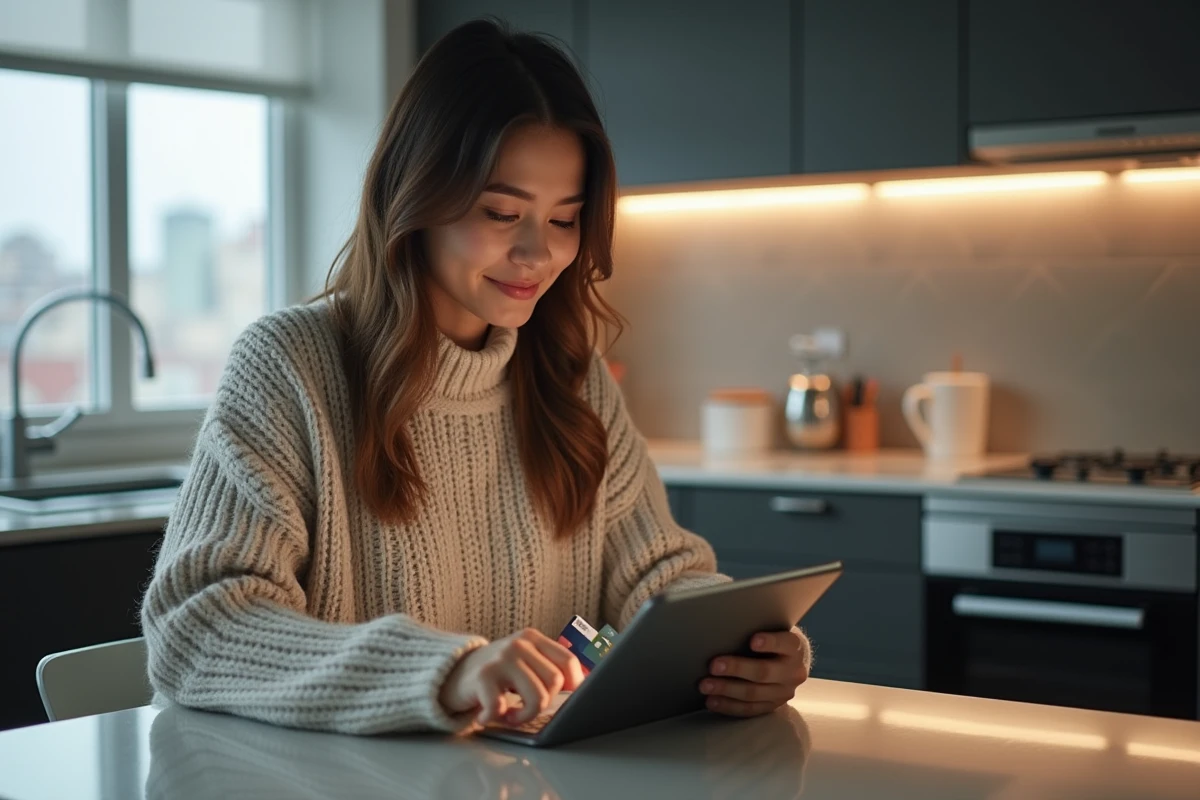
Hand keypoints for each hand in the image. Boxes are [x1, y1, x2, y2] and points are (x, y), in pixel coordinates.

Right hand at [439, 628, 585, 726]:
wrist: (452, 672)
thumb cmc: (496, 673)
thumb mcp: (523, 660)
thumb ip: (547, 666)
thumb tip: (582, 686)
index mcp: (532, 639)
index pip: (567, 661)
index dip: (574, 684)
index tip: (564, 698)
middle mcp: (519, 644)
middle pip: (554, 682)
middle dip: (543, 704)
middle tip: (525, 709)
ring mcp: (501, 659)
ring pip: (536, 697)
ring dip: (523, 716)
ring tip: (510, 716)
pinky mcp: (483, 676)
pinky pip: (502, 707)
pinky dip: (495, 717)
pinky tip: (487, 715)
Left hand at [699, 626, 810, 716]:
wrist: (792, 662)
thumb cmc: (774, 639)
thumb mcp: (774, 629)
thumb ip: (758, 628)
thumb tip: (727, 628)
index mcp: (795, 648)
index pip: (785, 644)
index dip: (770, 643)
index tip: (753, 641)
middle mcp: (793, 672)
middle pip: (764, 672)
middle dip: (736, 669)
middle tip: (713, 666)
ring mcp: (784, 693)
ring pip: (754, 694)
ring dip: (727, 690)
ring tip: (705, 686)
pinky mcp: (773, 707)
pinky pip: (749, 709)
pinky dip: (728, 706)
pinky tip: (711, 701)